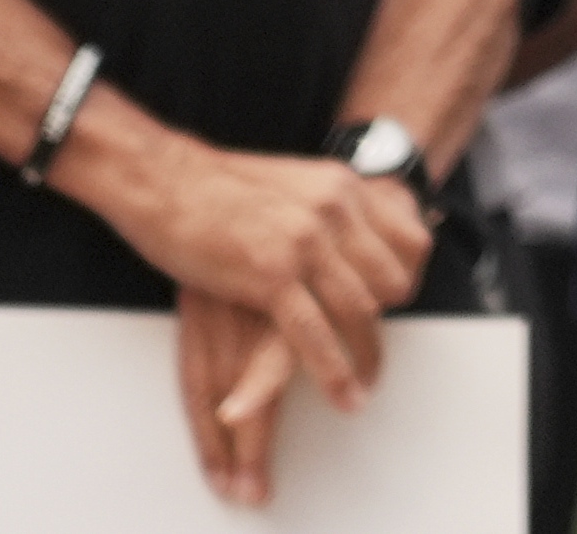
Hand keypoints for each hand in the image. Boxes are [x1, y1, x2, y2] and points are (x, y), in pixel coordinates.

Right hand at [96, 140, 427, 501]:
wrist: (163, 176)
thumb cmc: (217, 185)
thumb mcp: (293, 182)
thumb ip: (322, 207)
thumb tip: (341, 237)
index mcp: (343, 187)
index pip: (412, 243)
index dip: (405, 282)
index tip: (391, 310)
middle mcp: (335, 209)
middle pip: (391, 283)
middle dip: (385, 322)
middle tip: (372, 355)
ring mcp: (305, 241)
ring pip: (359, 312)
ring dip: (367, 358)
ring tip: (364, 391)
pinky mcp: (270, 274)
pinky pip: (315, 335)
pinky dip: (334, 374)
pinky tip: (345, 400)